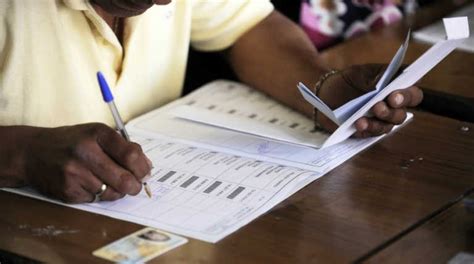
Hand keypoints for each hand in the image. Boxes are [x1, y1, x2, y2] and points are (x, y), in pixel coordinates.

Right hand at [24, 123, 151, 202]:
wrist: (32, 152)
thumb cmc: (72, 142)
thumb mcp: (97, 134)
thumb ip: (123, 147)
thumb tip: (147, 167)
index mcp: (98, 134)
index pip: (131, 155)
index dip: (143, 168)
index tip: (145, 173)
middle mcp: (86, 152)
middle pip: (125, 179)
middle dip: (135, 186)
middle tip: (135, 186)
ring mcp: (75, 172)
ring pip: (112, 193)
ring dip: (116, 191)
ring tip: (107, 181)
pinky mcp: (67, 190)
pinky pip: (95, 199)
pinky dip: (97, 195)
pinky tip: (88, 183)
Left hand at [316, 64, 422, 136]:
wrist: (324, 95)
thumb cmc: (347, 81)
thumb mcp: (360, 72)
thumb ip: (378, 74)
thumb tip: (392, 74)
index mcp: (395, 91)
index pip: (412, 95)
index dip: (408, 96)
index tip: (395, 95)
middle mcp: (391, 108)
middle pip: (401, 114)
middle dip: (392, 110)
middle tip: (381, 105)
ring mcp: (378, 122)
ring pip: (387, 126)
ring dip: (379, 121)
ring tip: (368, 114)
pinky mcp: (365, 132)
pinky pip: (370, 133)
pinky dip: (366, 127)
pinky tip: (359, 123)